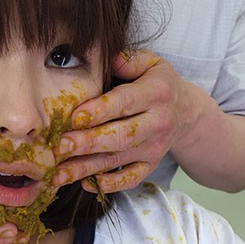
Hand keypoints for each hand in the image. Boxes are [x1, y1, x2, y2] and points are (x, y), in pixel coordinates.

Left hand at [52, 49, 193, 192]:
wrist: (185, 111)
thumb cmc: (157, 83)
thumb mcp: (150, 63)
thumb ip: (127, 60)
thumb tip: (104, 59)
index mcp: (156, 93)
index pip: (125, 102)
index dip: (99, 111)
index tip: (74, 117)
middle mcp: (157, 123)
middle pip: (121, 135)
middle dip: (88, 143)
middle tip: (60, 147)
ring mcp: (154, 147)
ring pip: (118, 159)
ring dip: (87, 168)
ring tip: (59, 173)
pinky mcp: (150, 165)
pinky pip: (130, 178)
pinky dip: (109, 184)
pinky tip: (86, 183)